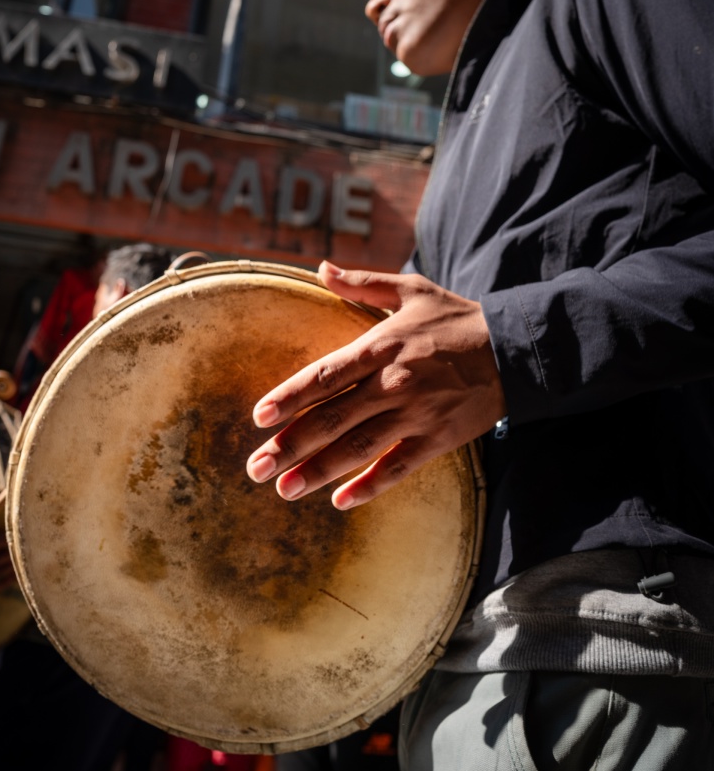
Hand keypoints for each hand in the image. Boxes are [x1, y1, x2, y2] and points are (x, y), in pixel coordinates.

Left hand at [247, 261, 505, 508]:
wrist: (515, 349)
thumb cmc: (457, 319)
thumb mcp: (411, 290)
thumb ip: (362, 284)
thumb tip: (321, 268)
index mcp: (381, 346)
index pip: (325, 376)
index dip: (290, 397)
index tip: (259, 417)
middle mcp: (393, 383)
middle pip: (332, 419)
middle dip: (290, 445)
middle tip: (254, 468)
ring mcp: (416, 415)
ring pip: (358, 449)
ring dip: (318, 471)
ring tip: (284, 489)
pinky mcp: (438, 439)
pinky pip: (399, 468)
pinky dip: (370, 486)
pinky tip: (340, 502)